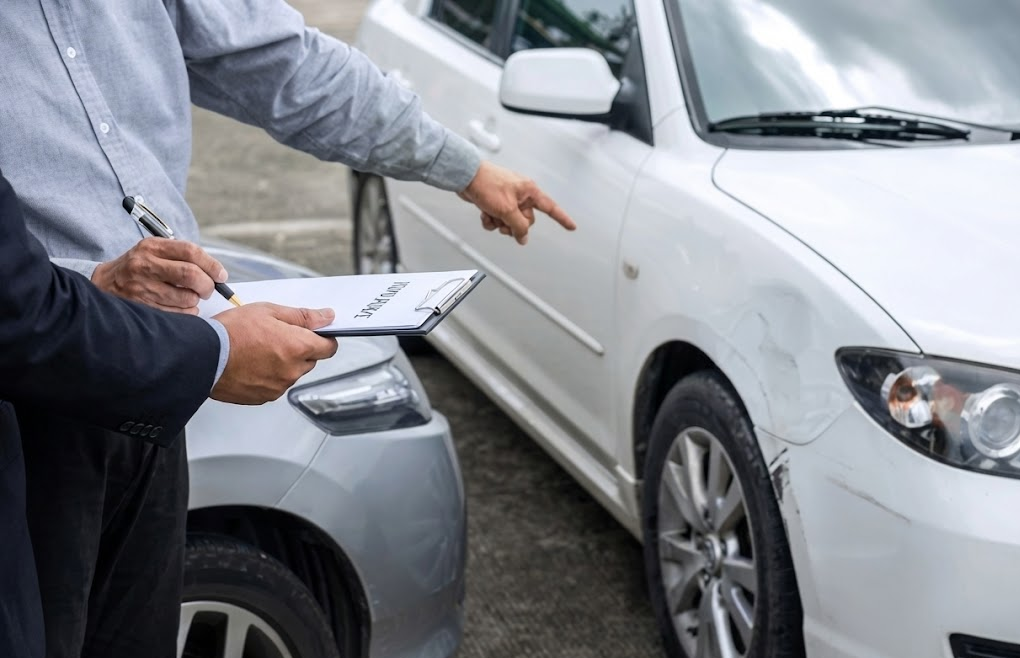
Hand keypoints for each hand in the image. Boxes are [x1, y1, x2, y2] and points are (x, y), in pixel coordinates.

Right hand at [92, 238, 227, 313]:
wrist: (104, 284)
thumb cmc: (139, 267)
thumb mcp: (154, 251)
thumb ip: (182, 257)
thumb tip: (216, 273)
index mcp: (152, 247)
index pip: (190, 251)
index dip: (212, 264)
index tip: (221, 275)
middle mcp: (145, 265)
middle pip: (191, 275)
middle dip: (207, 285)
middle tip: (209, 289)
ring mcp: (142, 287)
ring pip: (186, 298)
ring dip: (196, 300)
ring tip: (191, 297)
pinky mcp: (142, 307)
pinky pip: (177, 313)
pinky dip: (187, 312)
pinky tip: (181, 306)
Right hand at [210, 303, 339, 404]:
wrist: (202, 357)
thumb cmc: (230, 332)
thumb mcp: (268, 311)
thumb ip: (302, 316)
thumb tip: (326, 317)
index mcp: (298, 347)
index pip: (329, 347)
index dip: (323, 338)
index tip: (315, 333)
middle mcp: (292, 370)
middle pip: (310, 360)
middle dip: (299, 349)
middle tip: (276, 337)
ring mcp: (278, 386)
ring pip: (291, 373)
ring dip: (283, 363)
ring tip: (258, 350)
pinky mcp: (264, 397)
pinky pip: (275, 385)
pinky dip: (268, 376)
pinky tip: (251, 364)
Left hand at [458, 161, 575, 244]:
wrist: (465, 176)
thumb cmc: (487, 185)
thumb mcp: (507, 210)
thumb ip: (518, 226)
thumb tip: (523, 238)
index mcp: (529, 191)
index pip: (550, 208)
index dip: (562, 218)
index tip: (572, 226)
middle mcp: (521, 194)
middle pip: (526, 220)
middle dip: (514, 225)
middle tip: (504, 222)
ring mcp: (508, 198)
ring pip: (510, 221)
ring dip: (500, 223)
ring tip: (491, 216)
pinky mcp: (495, 202)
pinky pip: (498, 218)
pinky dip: (491, 220)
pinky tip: (484, 214)